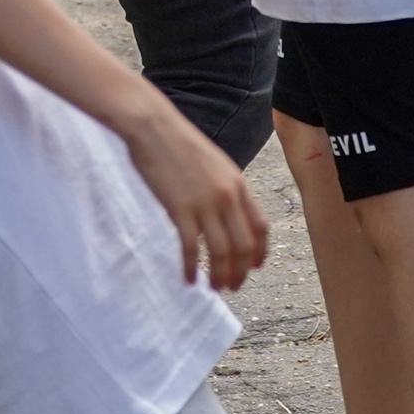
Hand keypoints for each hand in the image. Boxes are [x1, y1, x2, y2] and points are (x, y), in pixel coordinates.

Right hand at [118, 107, 268, 290]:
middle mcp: (227, 196)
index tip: (255, 267)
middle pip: (243, 245)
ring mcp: (205, 203)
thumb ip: (225, 186)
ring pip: (221, 252)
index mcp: (238, 184)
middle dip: (241, 271)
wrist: (153, 125)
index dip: (260, 252)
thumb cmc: (178, 141)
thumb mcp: (214, 162)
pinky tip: (189, 279)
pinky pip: (191, 248)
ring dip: (220, 275)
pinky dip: (192, 268)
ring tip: (214, 287)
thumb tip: (227, 212)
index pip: (260, 227)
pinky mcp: (180, 209)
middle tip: (233, 286)